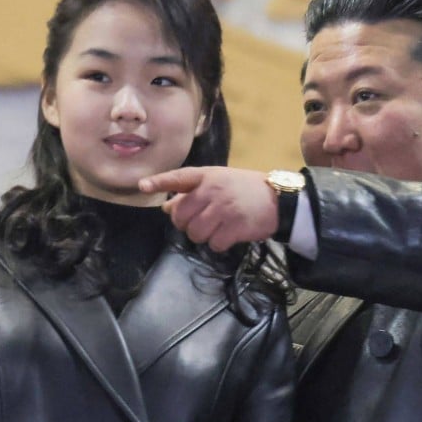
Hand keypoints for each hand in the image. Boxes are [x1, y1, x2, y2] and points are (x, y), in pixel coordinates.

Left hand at [139, 167, 277, 251]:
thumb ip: (192, 193)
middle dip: (187, 224)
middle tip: (203, 221)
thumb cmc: (245, 190)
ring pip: (195, 233)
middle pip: (181, 216)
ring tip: (218, 228)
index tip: (142, 186)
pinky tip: (230, 235)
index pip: (178, 178)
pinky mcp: (234, 226)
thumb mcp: (218, 183)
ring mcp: (223, 208)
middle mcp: (213, 190)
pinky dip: (219, 244)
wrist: (279, 200)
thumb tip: (166, 208)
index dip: (160, 182)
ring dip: (203, 236)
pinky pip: (213, 244)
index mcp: (207, 176)